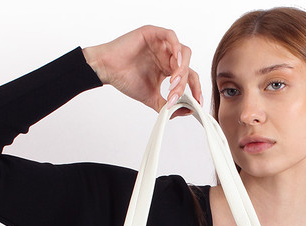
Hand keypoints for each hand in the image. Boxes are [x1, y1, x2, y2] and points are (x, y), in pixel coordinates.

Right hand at [82, 25, 201, 114]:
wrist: (107, 70)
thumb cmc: (126, 79)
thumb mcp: (151, 98)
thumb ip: (167, 105)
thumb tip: (185, 112)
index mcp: (168, 69)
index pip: (189, 77)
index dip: (196, 89)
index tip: (197, 103)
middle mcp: (167, 55)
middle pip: (187, 66)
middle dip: (186, 82)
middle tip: (176, 94)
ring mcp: (161, 44)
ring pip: (183, 52)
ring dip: (182, 68)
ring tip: (174, 81)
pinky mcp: (153, 33)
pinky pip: (171, 37)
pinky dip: (176, 49)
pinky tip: (175, 62)